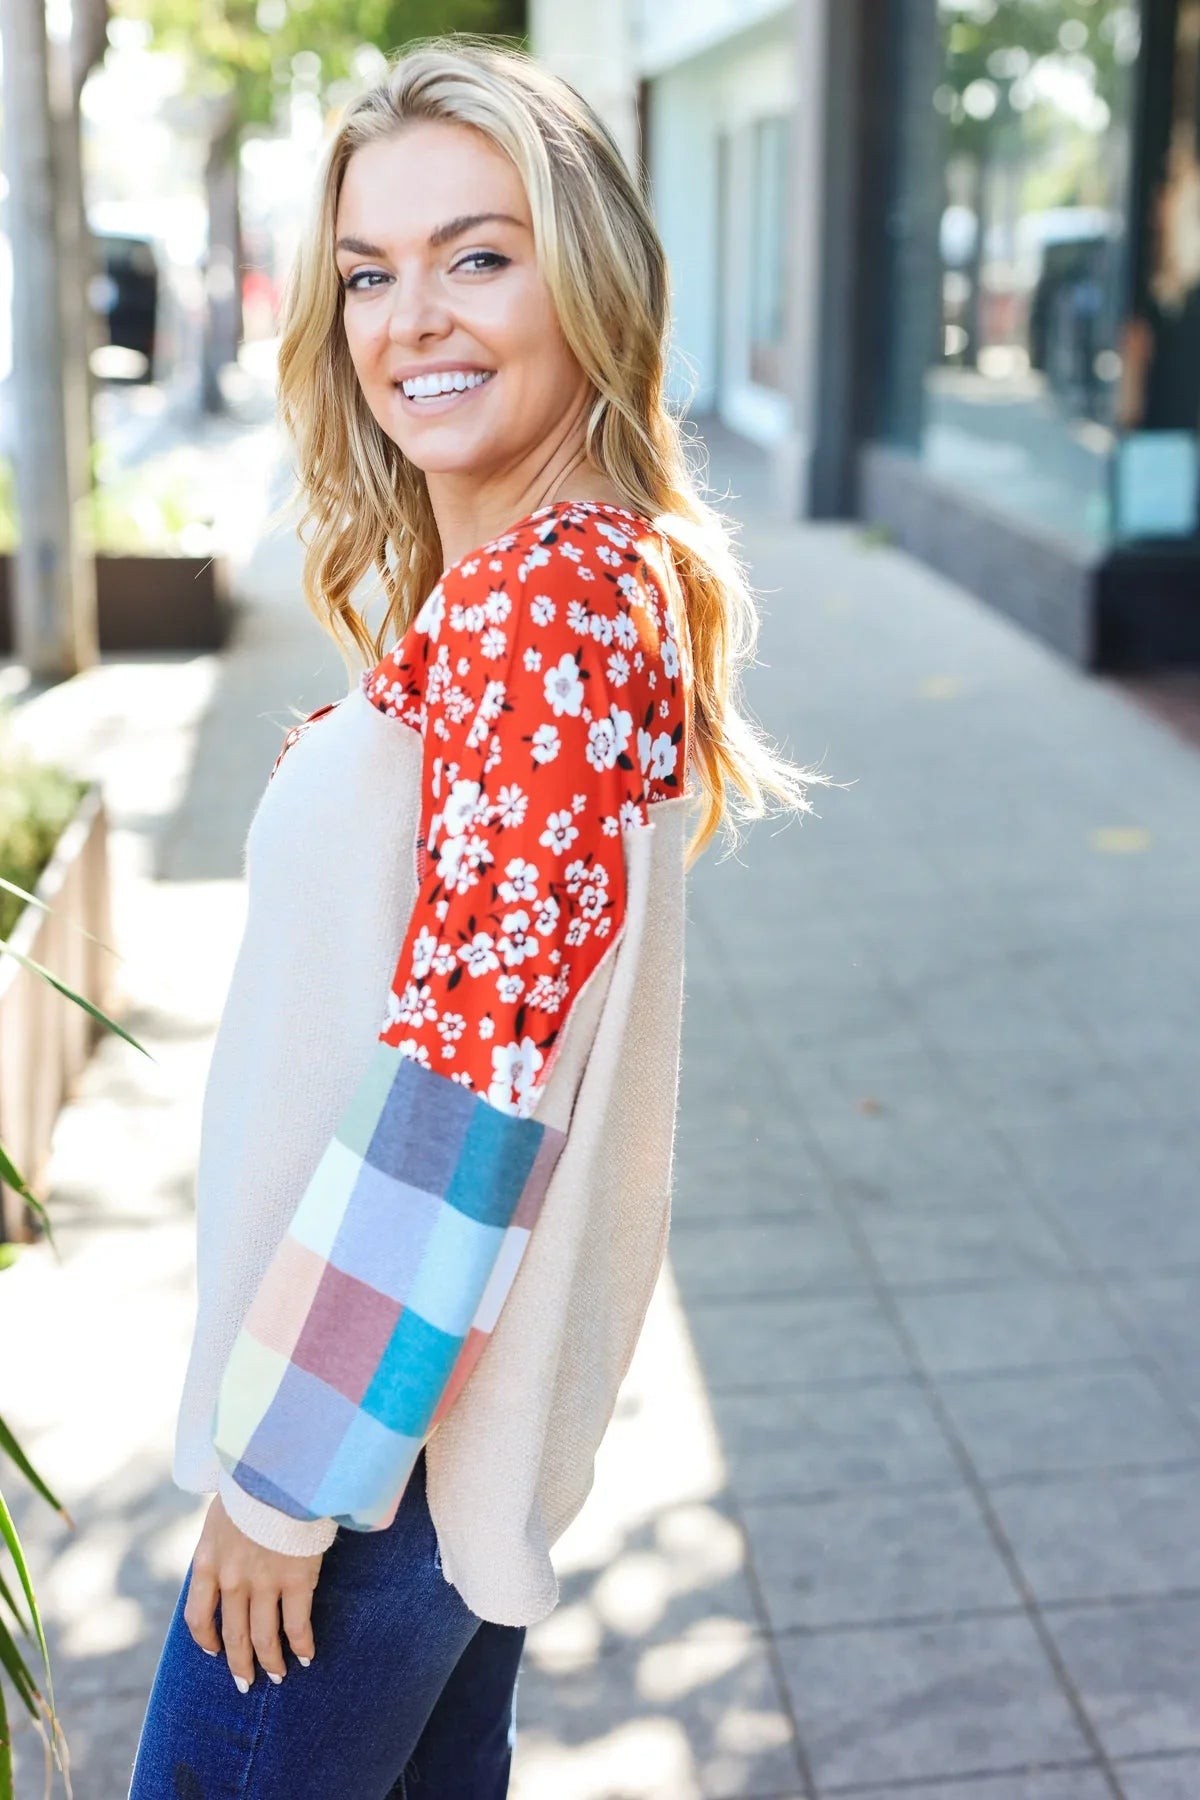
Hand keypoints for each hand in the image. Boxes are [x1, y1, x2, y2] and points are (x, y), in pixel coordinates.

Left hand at [184, 1494, 324, 1690]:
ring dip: (272, 1661)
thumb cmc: (253, 1482)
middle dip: (240, 1663)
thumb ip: (222, 1538)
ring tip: (279, 1674)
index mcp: (207, 1561)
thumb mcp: (223, 1511)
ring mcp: (264, 1582)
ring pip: (265, 1638)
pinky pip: (297, 1624)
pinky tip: (307, 1655)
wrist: (280, 1468)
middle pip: (233, 1636)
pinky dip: (302, 1644)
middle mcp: (231, 1579)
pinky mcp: (297, 1579)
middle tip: (246, 1682)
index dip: (207, 1640)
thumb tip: (227, 1548)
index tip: (215, 1652)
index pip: (198, 1616)